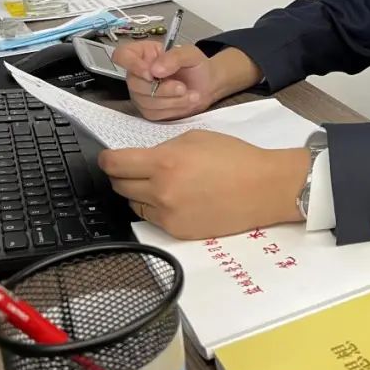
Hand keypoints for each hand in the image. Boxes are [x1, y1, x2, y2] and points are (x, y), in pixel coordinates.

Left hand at [98, 129, 308, 239]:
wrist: (263, 187)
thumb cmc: (236, 158)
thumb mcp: (196, 138)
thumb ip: (164, 148)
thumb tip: (144, 158)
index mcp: (164, 163)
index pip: (115, 164)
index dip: (106, 160)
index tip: (107, 159)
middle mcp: (161, 191)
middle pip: (120, 186)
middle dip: (122, 175)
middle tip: (133, 169)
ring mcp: (168, 215)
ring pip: (134, 205)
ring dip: (139, 193)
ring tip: (160, 184)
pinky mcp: (178, 231)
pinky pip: (153, 219)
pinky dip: (157, 208)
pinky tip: (175, 198)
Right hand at [113, 43, 261, 120]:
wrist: (208, 85)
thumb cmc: (196, 66)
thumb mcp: (190, 54)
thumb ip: (174, 57)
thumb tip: (155, 70)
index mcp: (143, 54)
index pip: (122, 56)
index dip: (132, 65)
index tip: (151, 73)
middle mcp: (138, 74)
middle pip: (135, 84)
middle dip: (162, 89)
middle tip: (182, 87)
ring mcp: (141, 94)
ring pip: (145, 101)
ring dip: (172, 100)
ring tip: (192, 94)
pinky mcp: (150, 110)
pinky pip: (154, 114)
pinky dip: (173, 109)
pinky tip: (186, 102)